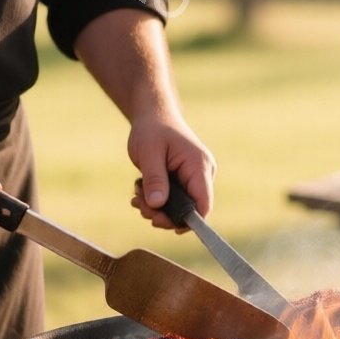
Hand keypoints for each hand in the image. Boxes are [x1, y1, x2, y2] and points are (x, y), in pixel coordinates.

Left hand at [128, 112, 215, 231]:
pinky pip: (175, 199)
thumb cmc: (152, 130)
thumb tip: (157, 205)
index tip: (160, 223)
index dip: (187, 221)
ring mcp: (195, 177)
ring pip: (180, 207)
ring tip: (137, 196)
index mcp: (199, 166)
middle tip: (139, 206)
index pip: (203, 204)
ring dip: (156, 207)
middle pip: (190, 209)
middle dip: (163, 213)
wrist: (154, 115)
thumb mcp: (149, 153)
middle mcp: (203, 173)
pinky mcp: (186, 180)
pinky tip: (141, 191)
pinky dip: (157, 200)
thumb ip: (154, 179)